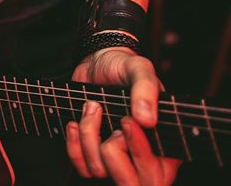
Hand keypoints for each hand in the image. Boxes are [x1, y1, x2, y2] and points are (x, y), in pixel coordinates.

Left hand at [66, 47, 180, 183]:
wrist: (97, 62)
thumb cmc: (123, 67)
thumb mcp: (139, 68)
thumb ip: (146, 88)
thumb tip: (147, 119)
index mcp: (162, 145)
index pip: (156, 174)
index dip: (139, 152)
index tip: (127, 121)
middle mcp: (141, 159)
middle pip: (129, 185)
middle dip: (113, 152)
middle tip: (115, 121)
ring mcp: (116, 159)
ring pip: (99, 171)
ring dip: (90, 136)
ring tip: (93, 107)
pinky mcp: (93, 155)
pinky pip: (81, 168)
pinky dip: (74, 144)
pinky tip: (76, 121)